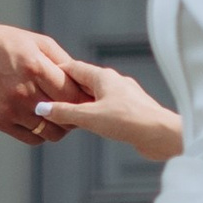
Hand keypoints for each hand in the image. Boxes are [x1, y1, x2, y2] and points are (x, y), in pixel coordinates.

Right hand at [0, 22, 81, 142]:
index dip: (83, 99)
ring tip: (59, 116)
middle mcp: (23, 91)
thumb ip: (62, 61)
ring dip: (60, 126)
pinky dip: (41, 133)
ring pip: (50, 132)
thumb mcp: (36, 42)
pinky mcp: (0, 121)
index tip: (88, 99)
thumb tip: (83, 81)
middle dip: (75, 113)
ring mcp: (10, 109)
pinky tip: (41, 120)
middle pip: (64, 115)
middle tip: (77, 109)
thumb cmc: (3, 44)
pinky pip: (32, 138)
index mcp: (35, 67)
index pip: (71, 94)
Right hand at [32, 62, 183, 161]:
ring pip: (96, 95)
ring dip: (81, 103)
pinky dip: (95, 113)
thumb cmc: (128, 121)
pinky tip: (91, 124)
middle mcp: (114, 82)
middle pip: (84, 81)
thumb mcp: (89, 116)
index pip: (73, 67)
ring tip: (66, 114)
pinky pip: (107, 107)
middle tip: (49, 99)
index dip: (56, 72)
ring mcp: (124, 95)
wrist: (162, 135)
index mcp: (103, 76)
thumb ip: (64, 112)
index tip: (41, 78)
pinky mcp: (132, 110)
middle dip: (67, 90)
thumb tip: (43, 108)